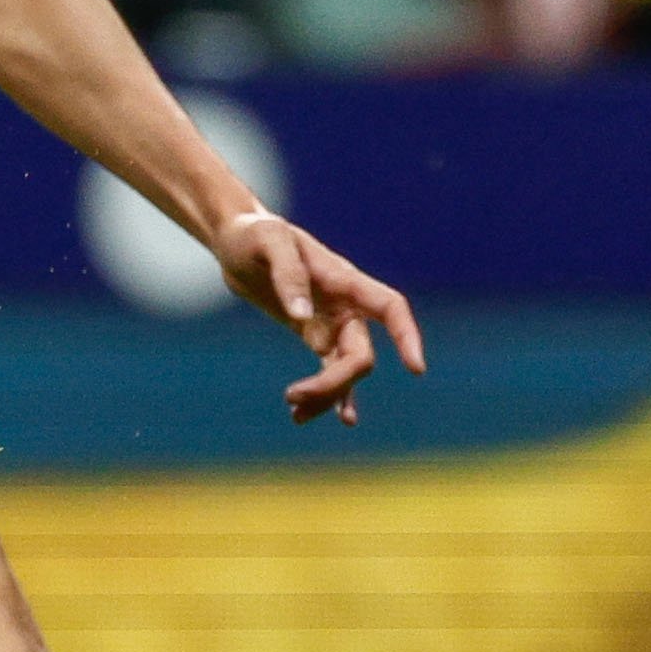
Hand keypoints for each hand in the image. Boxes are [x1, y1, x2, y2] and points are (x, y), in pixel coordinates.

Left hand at [212, 209, 426, 425]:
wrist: (234, 242)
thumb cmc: (252, 235)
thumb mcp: (266, 241)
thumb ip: (286, 274)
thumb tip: (302, 316)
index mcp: (343, 279)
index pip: (390, 307)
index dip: (406, 335)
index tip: (416, 368)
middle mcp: (345, 304)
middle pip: (360, 355)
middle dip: (334, 383)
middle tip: (291, 397)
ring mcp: (331, 321)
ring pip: (346, 370)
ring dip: (325, 396)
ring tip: (294, 412)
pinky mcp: (313, 334)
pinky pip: (330, 371)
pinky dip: (323, 396)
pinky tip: (304, 416)